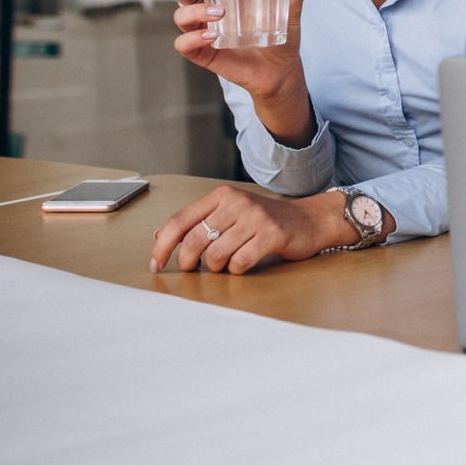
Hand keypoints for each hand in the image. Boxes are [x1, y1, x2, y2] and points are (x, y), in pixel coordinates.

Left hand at [148, 185, 357, 274]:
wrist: (309, 219)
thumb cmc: (265, 220)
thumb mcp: (230, 213)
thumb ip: (197, 222)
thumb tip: (159, 235)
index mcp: (222, 195)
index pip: (180, 221)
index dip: (163, 246)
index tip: (156, 264)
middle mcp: (237, 202)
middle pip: (195, 241)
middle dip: (188, 262)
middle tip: (194, 269)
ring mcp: (256, 218)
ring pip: (215, 255)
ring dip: (215, 268)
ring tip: (225, 264)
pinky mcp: (272, 235)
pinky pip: (239, 262)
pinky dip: (236, 270)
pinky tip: (243, 264)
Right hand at [168, 0, 310, 103]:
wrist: (282, 69)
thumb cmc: (282, 34)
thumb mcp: (291, 8)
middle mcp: (208, 6)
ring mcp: (203, 29)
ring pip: (179, 14)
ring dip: (193, 10)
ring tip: (218, 13)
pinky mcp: (203, 51)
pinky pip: (183, 43)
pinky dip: (193, 38)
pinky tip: (210, 35)